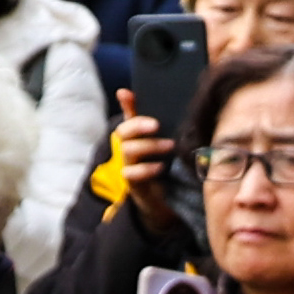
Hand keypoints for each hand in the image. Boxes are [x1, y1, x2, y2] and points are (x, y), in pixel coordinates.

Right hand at [111, 93, 176, 227]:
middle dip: (137, 125)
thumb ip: (165, 124)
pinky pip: (131, 174)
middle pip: (123, 132)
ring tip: (170, 145)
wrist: (164, 201)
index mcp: (136, 136)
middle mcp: (128, 148)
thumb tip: (159, 103)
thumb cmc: (165, 166)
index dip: (126, 104)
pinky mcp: (133, 184)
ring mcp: (128, 165)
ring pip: (127, 150)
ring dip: (148, 146)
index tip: (126, 93)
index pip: (128, 116)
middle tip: (157, 124)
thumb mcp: (166, 144)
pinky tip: (160, 167)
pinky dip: (145, 169)